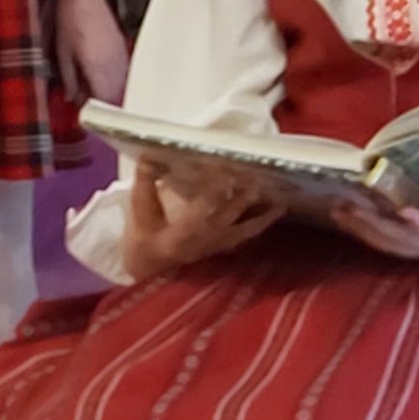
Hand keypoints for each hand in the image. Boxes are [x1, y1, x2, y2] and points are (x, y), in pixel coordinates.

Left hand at [53, 0, 128, 105]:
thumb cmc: (70, 22)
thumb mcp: (63, 52)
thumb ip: (70, 79)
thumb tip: (73, 99)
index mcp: (100, 70)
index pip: (105, 102)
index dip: (96, 112)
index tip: (86, 115)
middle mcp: (116, 67)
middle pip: (117, 98)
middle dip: (105, 106)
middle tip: (88, 106)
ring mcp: (123, 58)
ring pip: (123, 87)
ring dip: (111, 94)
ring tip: (93, 93)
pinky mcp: (125, 50)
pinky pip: (125, 74)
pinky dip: (115, 82)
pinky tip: (102, 78)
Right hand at [123, 162, 281, 279]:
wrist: (151, 263)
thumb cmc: (144, 234)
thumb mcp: (138, 210)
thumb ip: (145, 183)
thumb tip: (149, 156)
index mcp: (180, 234)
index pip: (200, 210)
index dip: (213, 191)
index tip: (224, 173)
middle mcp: (203, 241)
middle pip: (228, 217)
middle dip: (243, 198)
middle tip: (259, 178)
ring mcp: (216, 245)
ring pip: (244, 230)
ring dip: (262, 215)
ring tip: (280, 201)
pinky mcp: (224, 245)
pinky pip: (246, 234)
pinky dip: (261, 223)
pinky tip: (275, 211)